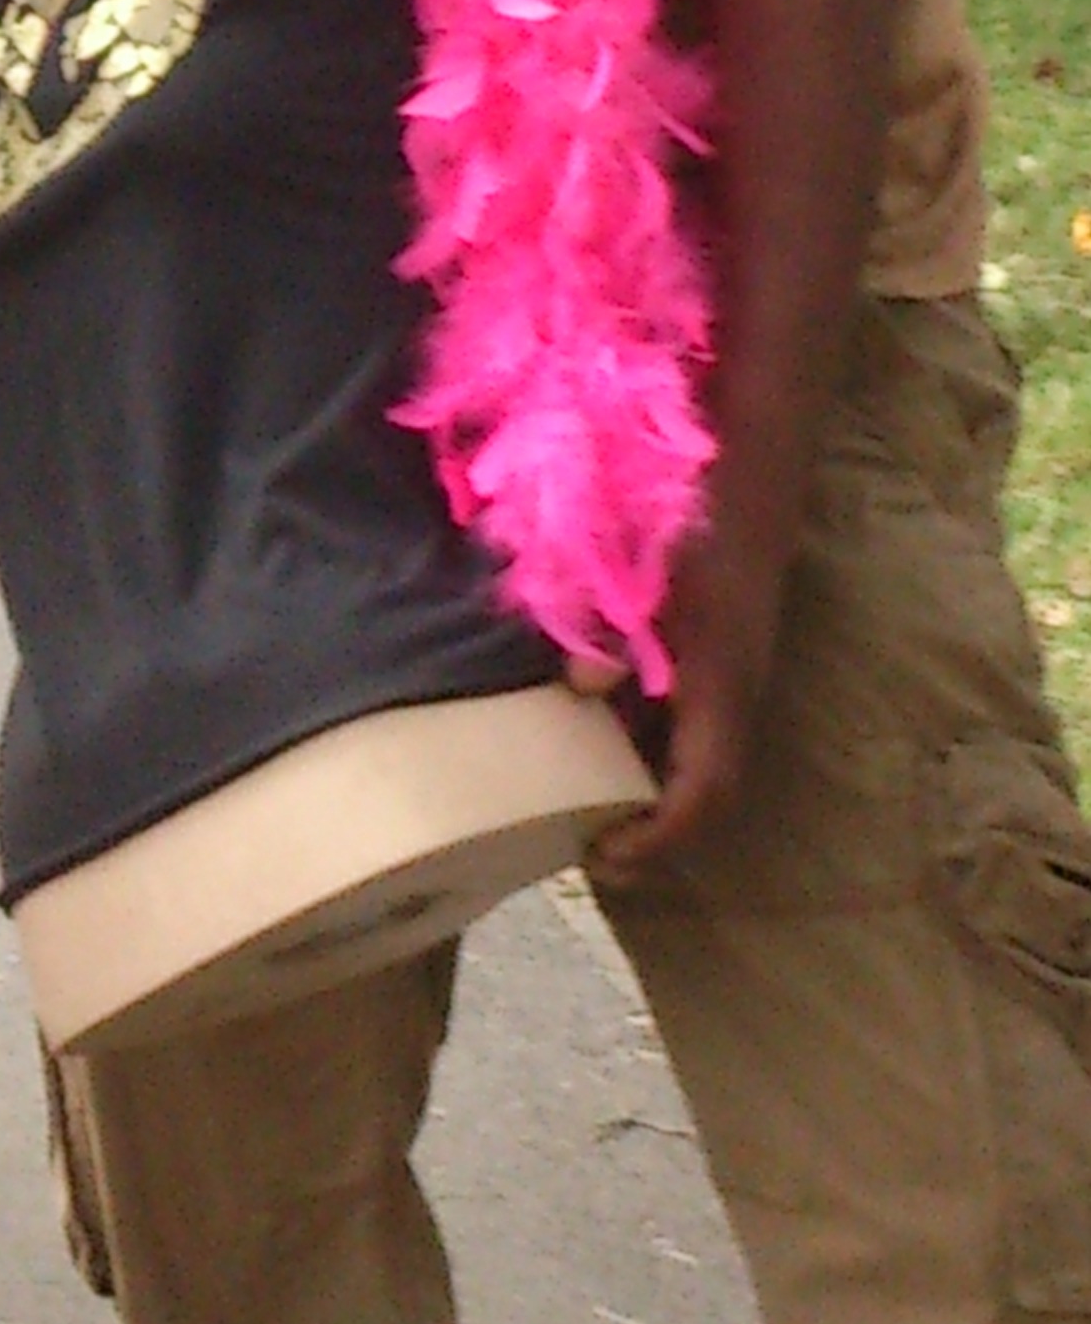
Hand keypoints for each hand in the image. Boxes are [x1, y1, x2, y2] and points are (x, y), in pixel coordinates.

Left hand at [585, 533, 786, 879]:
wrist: (744, 468)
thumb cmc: (687, 510)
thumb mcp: (636, 567)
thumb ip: (604, 624)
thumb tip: (580, 685)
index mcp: (719, 680)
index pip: (706, 789)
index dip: (660, 835)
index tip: (604, 854)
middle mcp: (734, 691)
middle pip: (703, 790)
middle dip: (649, 829)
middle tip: (582, 846)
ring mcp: (730, 677)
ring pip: (696, 759)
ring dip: (646, 790)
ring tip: (579, 808)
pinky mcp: (717, 659)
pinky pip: (686, 725)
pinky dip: (644, 746)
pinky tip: (592, 738)